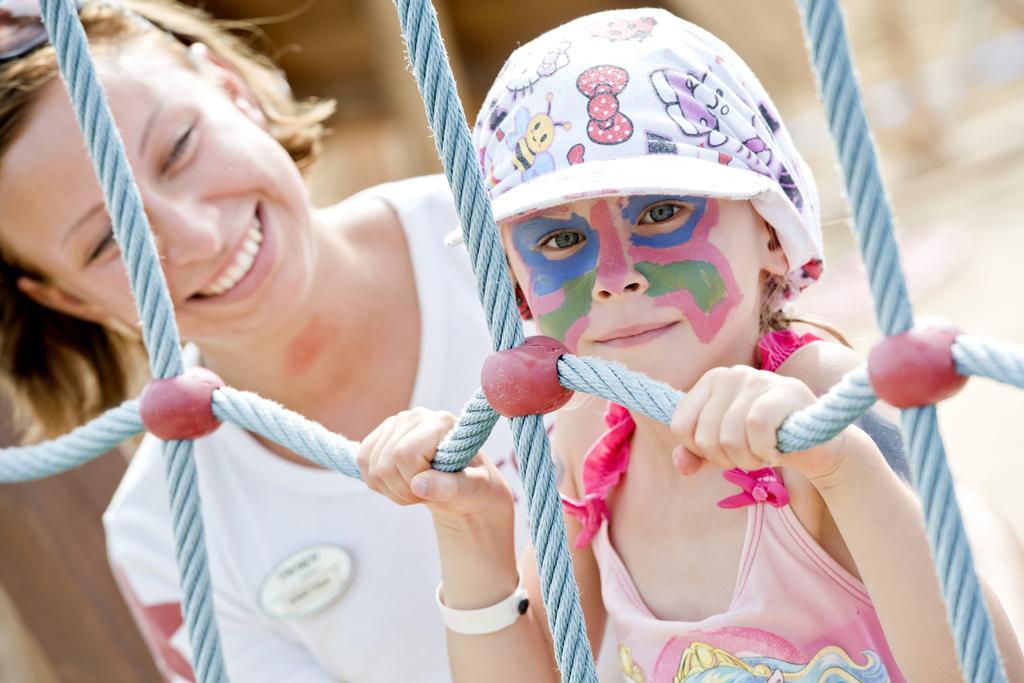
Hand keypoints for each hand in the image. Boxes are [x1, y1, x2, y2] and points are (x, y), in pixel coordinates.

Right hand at [356, 408, 513, 522]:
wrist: (465, 486)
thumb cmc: (475, 487)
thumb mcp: (473, 490)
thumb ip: (450, 487)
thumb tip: (419, 485)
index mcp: (441, 422)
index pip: (404, 453)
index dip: (413, 480)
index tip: (435, 488)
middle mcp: (416, 416)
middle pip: (384, 463)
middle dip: (402, 490)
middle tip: (426, 493)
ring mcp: (395, 423)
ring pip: (369, 464)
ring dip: (391, 489)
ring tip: (417, 489)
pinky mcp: (381, 435)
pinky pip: (362, 462)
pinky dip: (378, 483)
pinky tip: (401, 483)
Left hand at [670, 366, 852, 483]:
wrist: (817, 445)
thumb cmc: (764, 442)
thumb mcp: (722, 448)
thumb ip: (695, 454)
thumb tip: (682, 466)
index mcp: (711, 381)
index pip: (681, 426)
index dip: (700, 451)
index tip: (724, 451)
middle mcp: (732, 374)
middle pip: (705, 437)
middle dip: (726, 459)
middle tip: (750, 455)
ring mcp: (759, 379)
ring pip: (729, 437)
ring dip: (747, 460)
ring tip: (764, 454)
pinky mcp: (785, 390)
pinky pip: (756, 427)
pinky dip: (765, 450)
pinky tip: (776, 452)